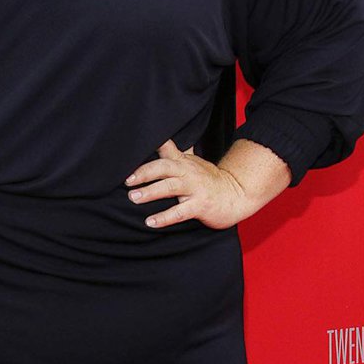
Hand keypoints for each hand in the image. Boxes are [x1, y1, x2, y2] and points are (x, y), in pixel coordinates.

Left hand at [126, 139, 256, 230]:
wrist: (237, 194)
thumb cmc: (209, 180)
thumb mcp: (193, 163)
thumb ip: (176, 153)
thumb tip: (160, 141)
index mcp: (183, 162)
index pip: (166, 148)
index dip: (152, 144)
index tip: (132, 148)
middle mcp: (188, 172)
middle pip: (164, 168)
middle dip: (144, 173)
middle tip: (127, 180)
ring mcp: (195, 189)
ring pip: (170, 187)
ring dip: (150, 192)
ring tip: (133, 198)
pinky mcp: (200, 205)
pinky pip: (180, 212)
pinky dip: (164, 217)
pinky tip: (150, 222)